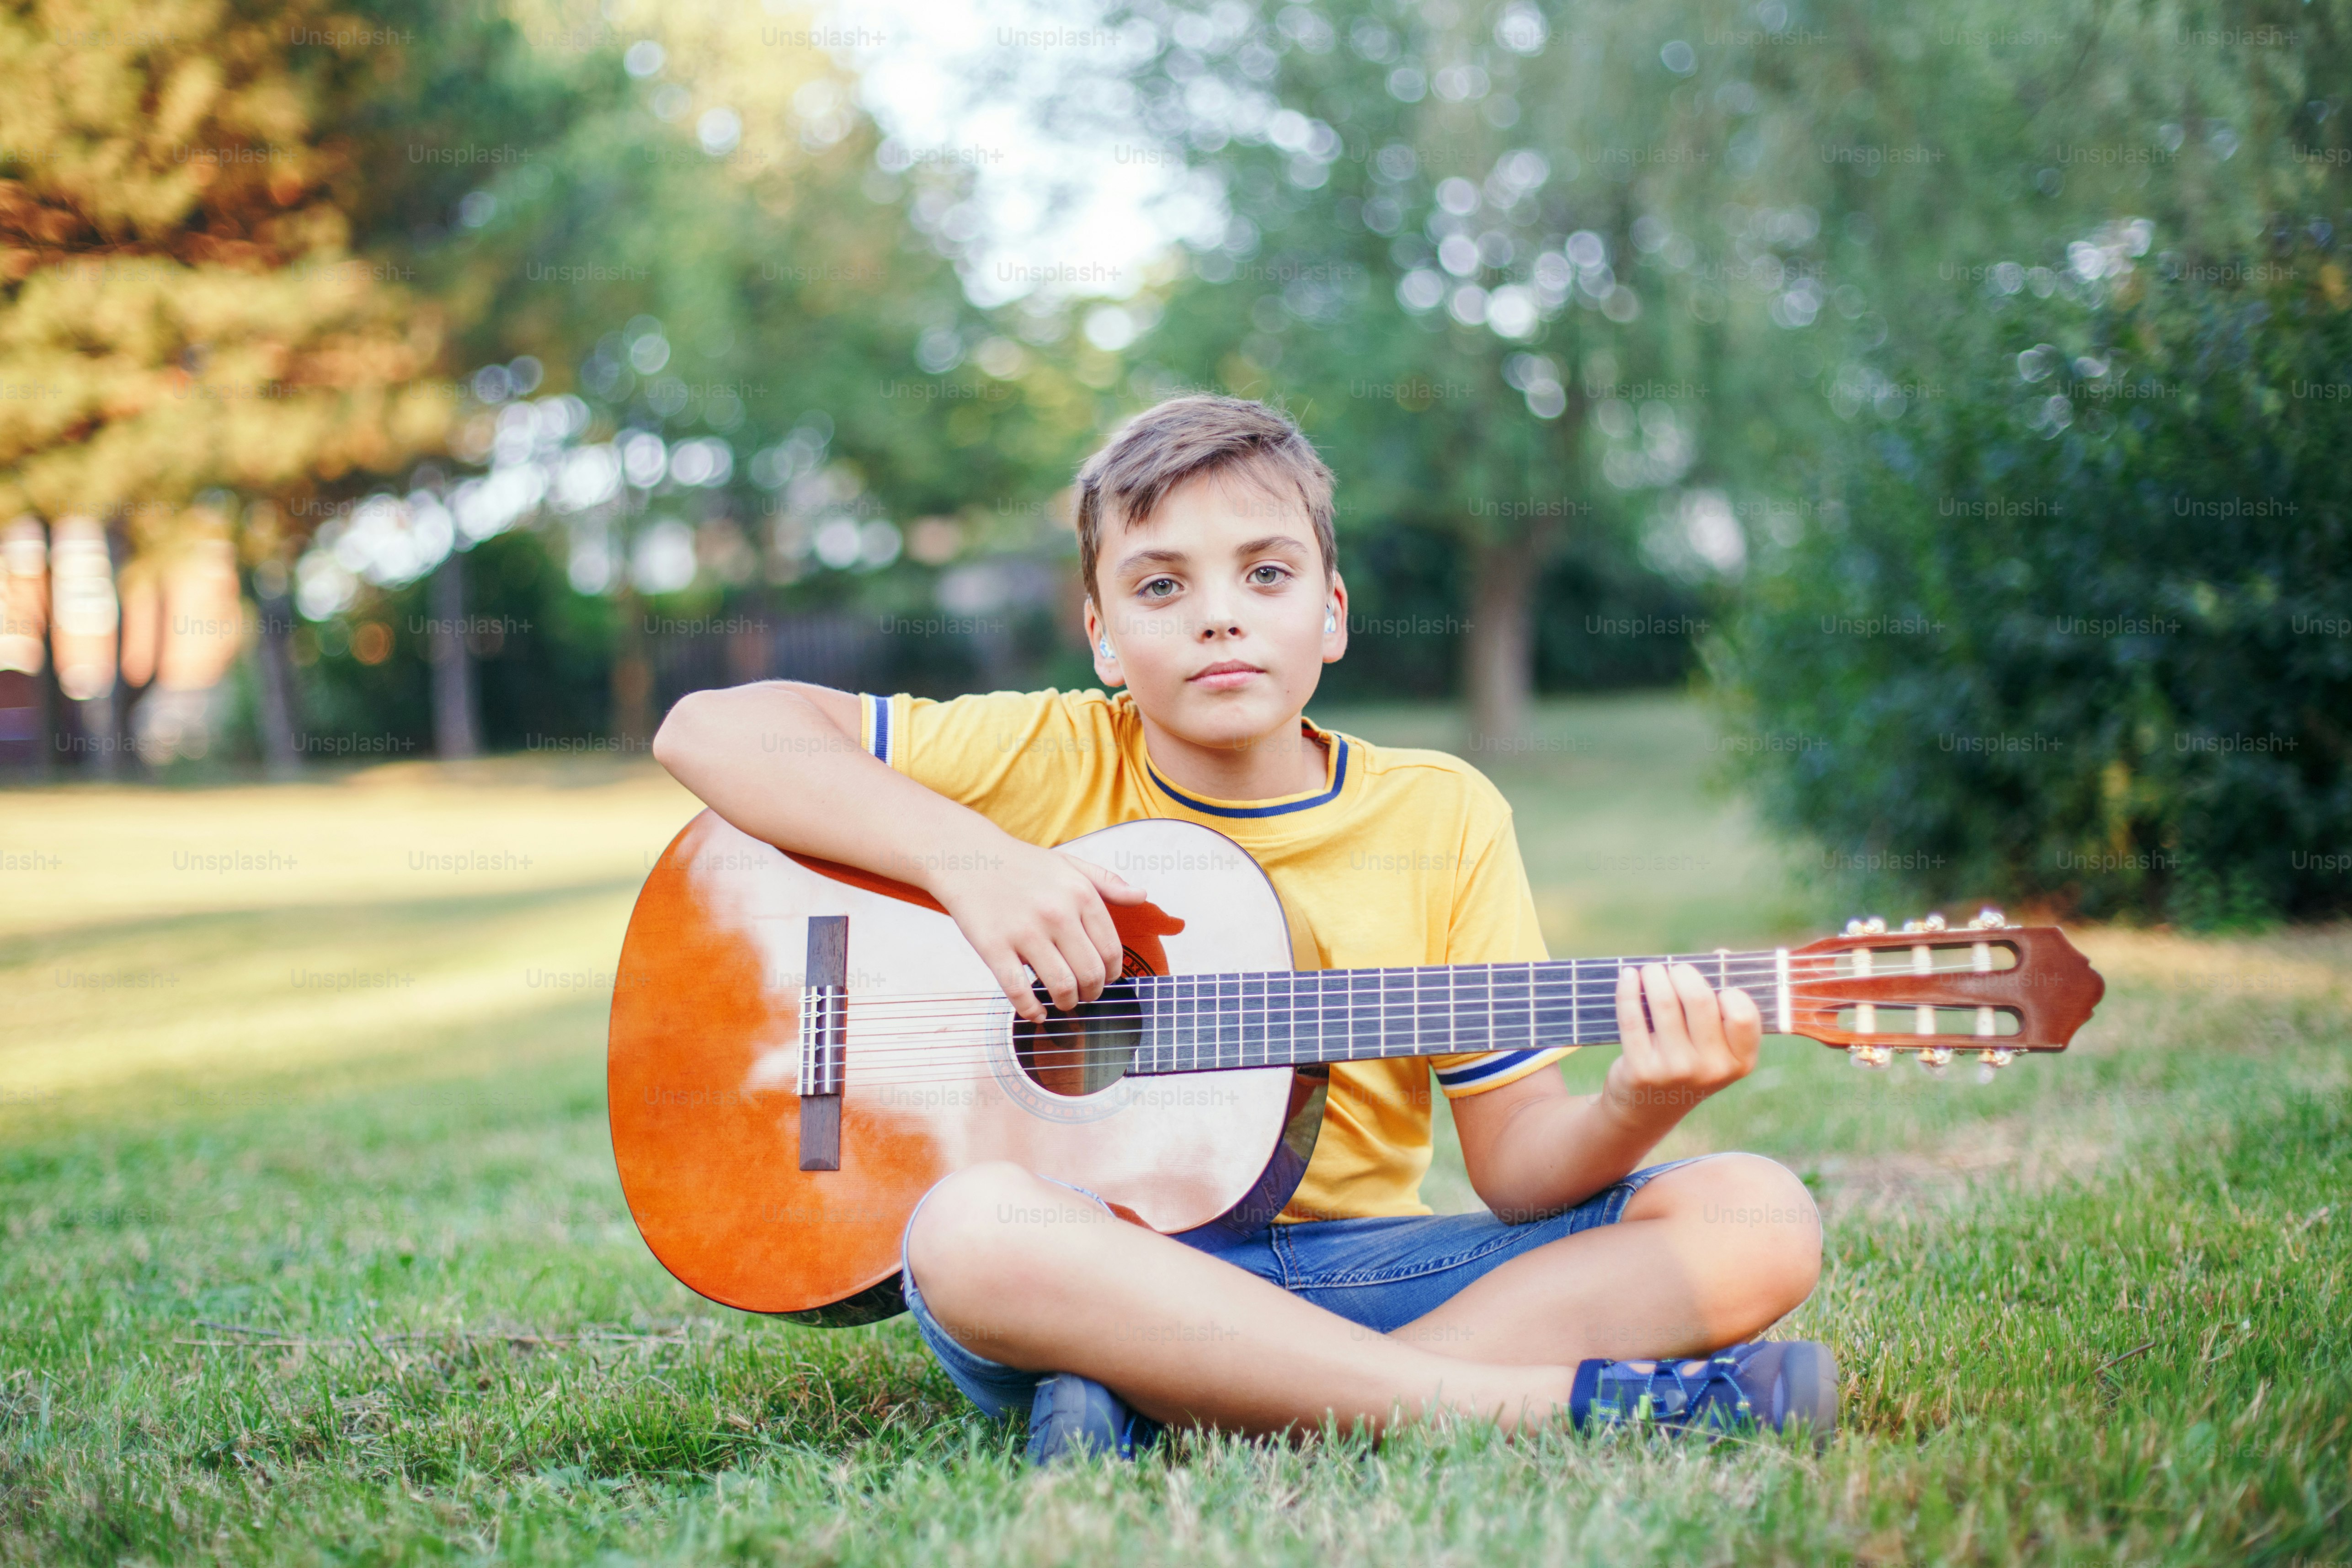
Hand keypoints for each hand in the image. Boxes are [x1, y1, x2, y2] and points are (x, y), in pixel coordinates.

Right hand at [926, 836, 1147, 1020]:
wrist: (968, 857)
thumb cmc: (1022, 865)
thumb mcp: (1070, 865)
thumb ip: (1107, 882)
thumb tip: (1142, 896)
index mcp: (1080, 894)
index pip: (1111, 951)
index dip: (1112, 974)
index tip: (1104, 979)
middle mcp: (1057, 914)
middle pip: (1090, 975)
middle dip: (1092, 994)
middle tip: (1083, 995)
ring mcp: (1025, 932)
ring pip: (1061, 987)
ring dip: (1067, 1004)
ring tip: (1063, 1001)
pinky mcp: (994, 947)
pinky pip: (1019, 992)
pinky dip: (1032, 1010)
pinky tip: (1036, 1012)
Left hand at [1601, 962, 1762, 1128]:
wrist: (1648, 1109)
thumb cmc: (1687, 1062)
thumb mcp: (1714, 1045)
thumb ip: (1722, 1002)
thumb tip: (1721, 953)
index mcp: (1739, 1062)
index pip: (1742, 1013)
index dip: (1728, 990)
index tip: (1713, 986)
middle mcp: (1711, 1069)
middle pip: (1699, 999)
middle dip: (1683, 973)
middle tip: (1673, 969)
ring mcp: (1675, 1071)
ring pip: (1664, 1002)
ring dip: (1655, 975)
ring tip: (1650, 971)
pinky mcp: (1641, 1070)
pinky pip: (1632, 1017)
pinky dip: (1628, 989)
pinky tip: (1628, 976)